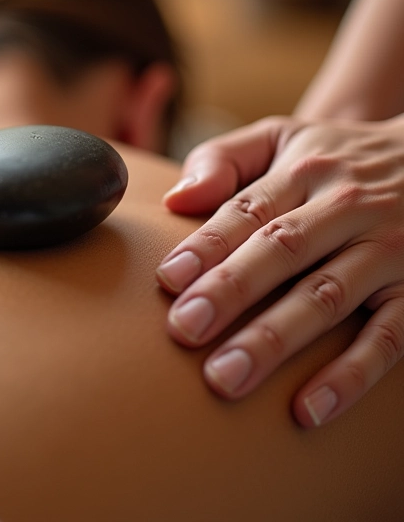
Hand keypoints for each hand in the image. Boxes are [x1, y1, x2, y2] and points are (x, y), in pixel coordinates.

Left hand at [158, 115, 403, 426]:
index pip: (248, 210)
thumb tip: (175, 201)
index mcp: (305, 172)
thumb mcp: (281, 138)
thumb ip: (223, 160)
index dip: (206, 245)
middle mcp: (346, 208)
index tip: (167, 281)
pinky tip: (307, 409)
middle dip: (230, 292)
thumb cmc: (335, 158)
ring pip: (327, 297)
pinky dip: (351, 374)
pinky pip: (389, 337)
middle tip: (183, 331)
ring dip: (276, 338)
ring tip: (225, 377)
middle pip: (282, 250)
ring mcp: (388, 250)